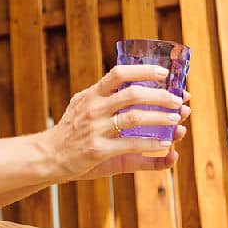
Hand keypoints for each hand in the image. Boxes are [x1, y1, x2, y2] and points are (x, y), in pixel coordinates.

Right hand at [42, 65, 189, 181]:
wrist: (49, 156)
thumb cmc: (72, 132)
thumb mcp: (84, 108)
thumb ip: (108, 102)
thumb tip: (135, 94)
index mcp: (91, 94)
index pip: (118, 74)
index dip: (144, 71)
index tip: (164, 73)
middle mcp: (93, 108)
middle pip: (133, 94)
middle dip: (160, 95)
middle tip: (178, 100)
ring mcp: (95, 128)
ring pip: (135, 118)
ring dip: (161, 117)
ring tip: (177, 119)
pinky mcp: (98, 150)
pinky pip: (131, 144)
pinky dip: (151, 143)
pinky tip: (166, 144)